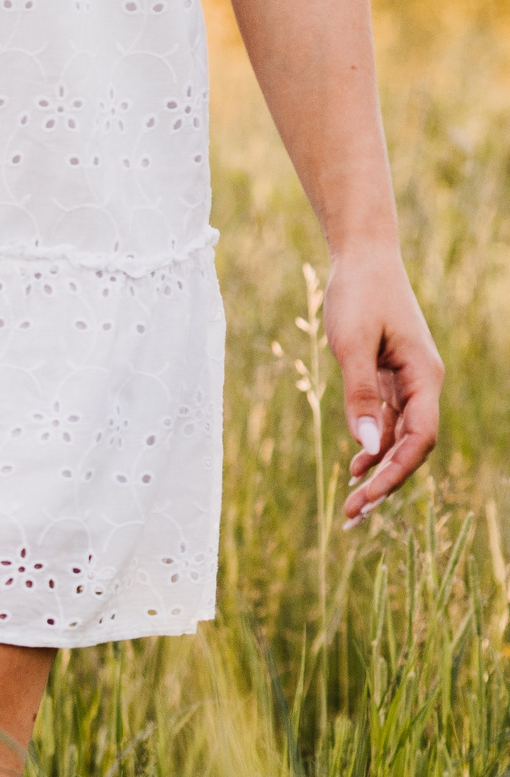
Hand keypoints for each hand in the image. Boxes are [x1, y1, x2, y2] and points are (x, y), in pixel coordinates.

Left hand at [324, 247, 441, 523]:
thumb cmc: (358, 295)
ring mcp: (407, 381)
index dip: (394, 473)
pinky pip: (387, 421)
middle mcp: (422, 382)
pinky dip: (372, 446)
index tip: (364, 498)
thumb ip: (361, 395)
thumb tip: (368, 446)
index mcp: (423, 376)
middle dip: (385, 482)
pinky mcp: (390, 377)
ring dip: (378, 470)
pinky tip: (355, 467)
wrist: (362, 260)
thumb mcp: (352, 344)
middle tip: (352, 517)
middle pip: (412, 446)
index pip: (418, 439)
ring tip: (352, 505)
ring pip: (399, 437)